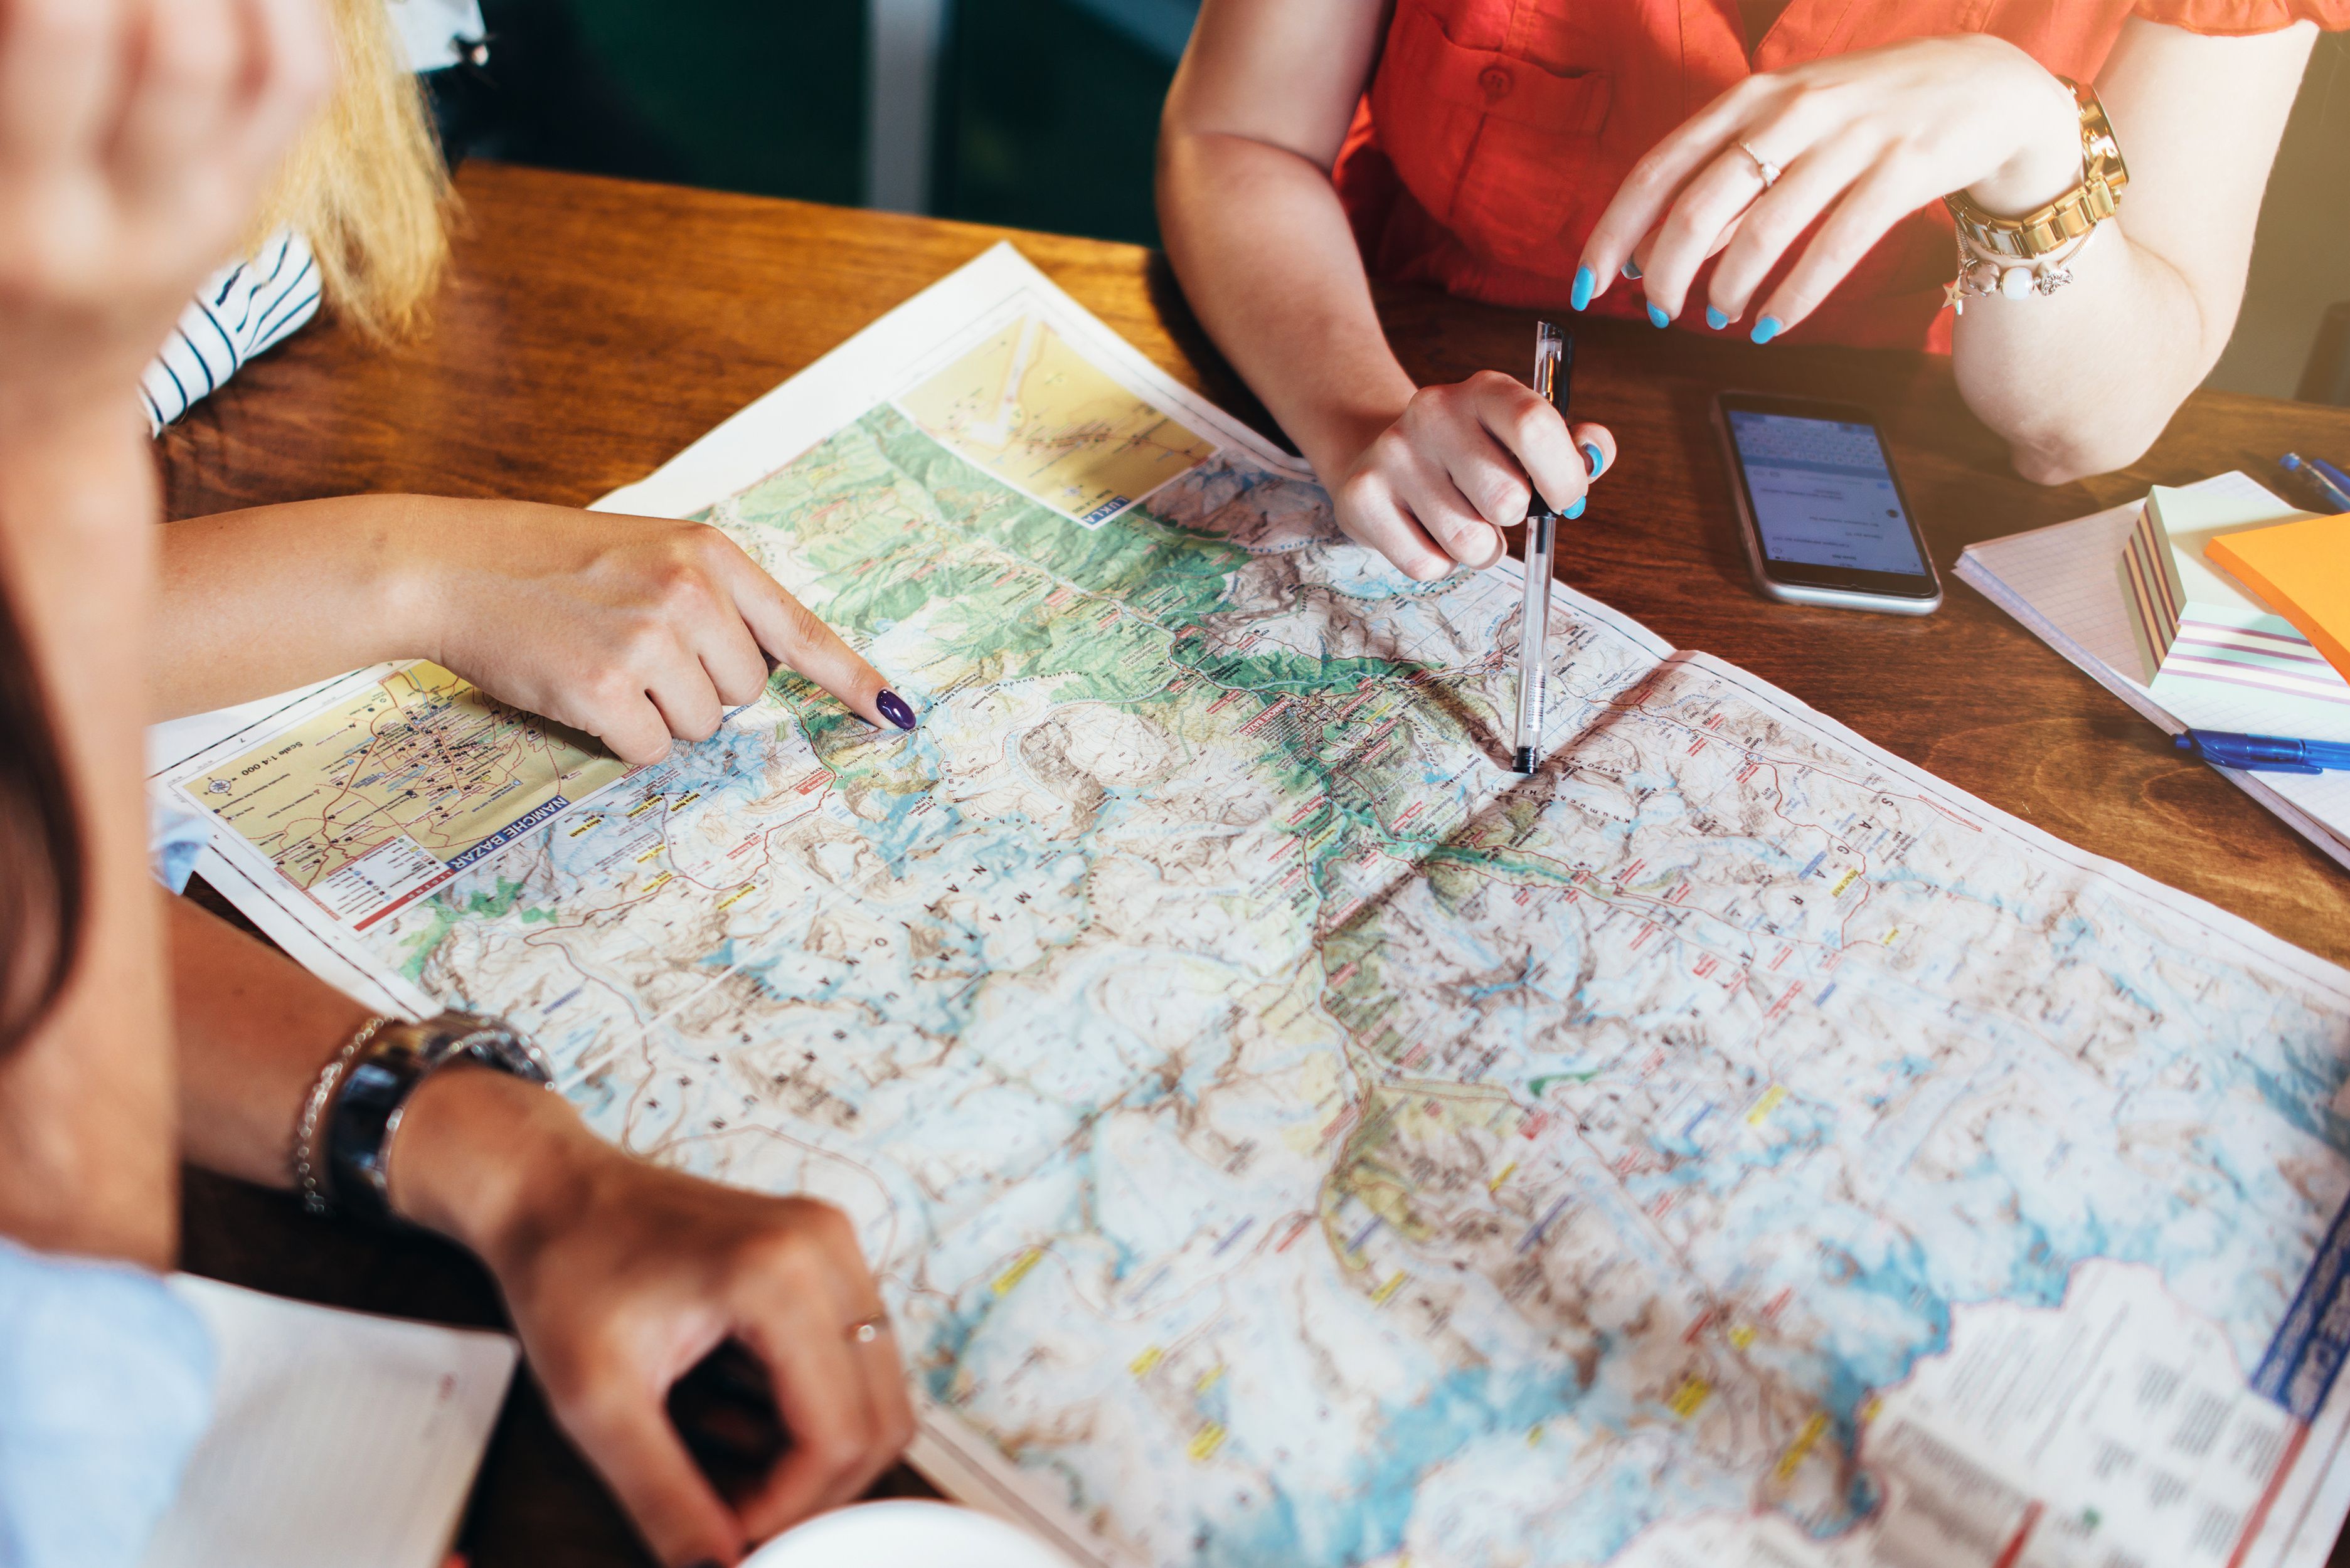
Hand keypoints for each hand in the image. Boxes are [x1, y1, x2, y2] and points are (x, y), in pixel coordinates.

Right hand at [0, 0, 331, 429]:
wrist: (37, 411)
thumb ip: (11, 66)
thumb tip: (43, 6)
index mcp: (21, 212)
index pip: (64, 34)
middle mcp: (130, 221)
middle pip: (182, 50)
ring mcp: (206, 217)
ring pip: (263, 66)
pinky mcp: (243, 206)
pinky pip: (297, 86)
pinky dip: (283, 4)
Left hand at [390, 1069, 915, 1567]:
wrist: (550, 1189)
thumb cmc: (564, 1272)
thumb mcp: (596, 1403)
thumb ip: (665, 1497)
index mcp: (779, 1274)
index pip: (837, 1434)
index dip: (790, 1507)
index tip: (727, 1531)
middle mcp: (827, 1248)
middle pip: (879, 1418)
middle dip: (813, 1487)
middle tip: (734, 1511)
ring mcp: (834, 1243)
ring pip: (875, 1393)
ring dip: (809, 1447)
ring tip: (716, 1441)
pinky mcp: (825, 1251)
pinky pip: (854, 1359)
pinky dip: (804, 1406)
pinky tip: (731, 1400)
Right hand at [393, 500, 912, 763]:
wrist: (451, 565)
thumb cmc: (549, 562)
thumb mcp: (646, 551)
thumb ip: (711, 598)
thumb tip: (759, 674)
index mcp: (710, 555)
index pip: (801, 631)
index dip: (852, 681)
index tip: (895, 716)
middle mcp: (691, 592)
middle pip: (746, 692)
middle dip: (700, 689)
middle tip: (636, 652)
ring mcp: (650, 639)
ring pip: (701, 725)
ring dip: (657, 714)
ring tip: (603, 663)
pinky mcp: (607, 687)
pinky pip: (651, 749)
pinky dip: (621, 737)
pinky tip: (582, 691)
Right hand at [1322, 371, 1615, 580]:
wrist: (1379, 452)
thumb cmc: (1471, 454)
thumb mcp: (1521, 438)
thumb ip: (1572, 446)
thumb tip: (1596, 455)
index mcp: (1484, 391)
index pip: (1533, 425)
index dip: (1562, 475)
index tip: (1564, 498)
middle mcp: (1432, 412)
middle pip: (1504, 499)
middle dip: (1510, 519)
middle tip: (1494, 507)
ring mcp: (1392, 454)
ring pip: (1467, 542)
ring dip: (1477, 548)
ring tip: (1461, 521)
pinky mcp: (1360, 496)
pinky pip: (1426, 565)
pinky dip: (1437, 563)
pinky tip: (1426, 532)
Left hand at [1576, 35, 2083, 339]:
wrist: (1987, 87)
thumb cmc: (1866, 116)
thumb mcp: (1785, 132)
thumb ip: (1722, 187)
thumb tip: (1651, 255)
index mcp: (1751, 98)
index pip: (1658, 168)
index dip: (1615, 231)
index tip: (1586, 284)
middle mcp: (1793, 111)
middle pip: (1699, 204)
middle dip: (1668, 272)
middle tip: (1662, 313)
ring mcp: (1850, 138)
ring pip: (1763, 231)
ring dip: (1729, 289)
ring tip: (1719, 318)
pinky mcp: (1903, 170)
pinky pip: (1833, 249)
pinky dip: (1793, 298)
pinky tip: (1771, 325)